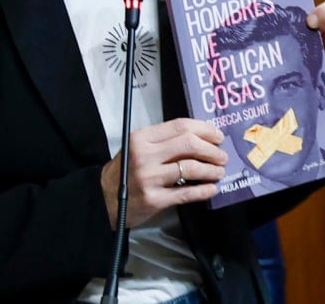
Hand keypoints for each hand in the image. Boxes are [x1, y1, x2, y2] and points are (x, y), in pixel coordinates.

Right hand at [100, 118, 228, 228]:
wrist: (103, 199)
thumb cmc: (126, 171)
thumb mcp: (138, 147)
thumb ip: (164, 141)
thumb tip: (202, 138)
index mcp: (142, 137)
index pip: (181, 126)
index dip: (205, 130)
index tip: (218, 136)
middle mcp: (145, 155)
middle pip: (189, 144)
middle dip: (212, 150)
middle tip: (222, 156)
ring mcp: (149, 177)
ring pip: (191, 168)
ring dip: (211, 170)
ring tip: (219, 172)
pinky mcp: (154, 199)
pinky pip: (186, 193)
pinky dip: (203, 190)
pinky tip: (211, 188)